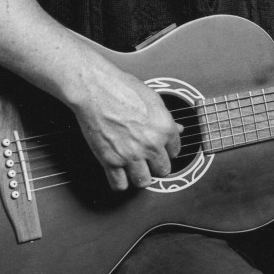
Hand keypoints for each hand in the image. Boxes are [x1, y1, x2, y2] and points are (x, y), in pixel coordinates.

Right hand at [67, 60, 182, 192]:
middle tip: (148, 159)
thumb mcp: (152, 98)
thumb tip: (178, 129)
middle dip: (156, 165)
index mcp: (164, 128)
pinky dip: (119, 182)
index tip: (161, 150)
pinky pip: (120, 185)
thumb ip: (166, 119)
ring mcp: (131, 154)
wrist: (95, 89)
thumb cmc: (122, 88)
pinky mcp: (111, 161)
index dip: (167, 150)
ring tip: (134, 168)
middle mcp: (151, 144)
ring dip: (140, 176)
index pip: (175, 151)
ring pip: (143, 182)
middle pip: (163, 170)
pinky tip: (118, 173)